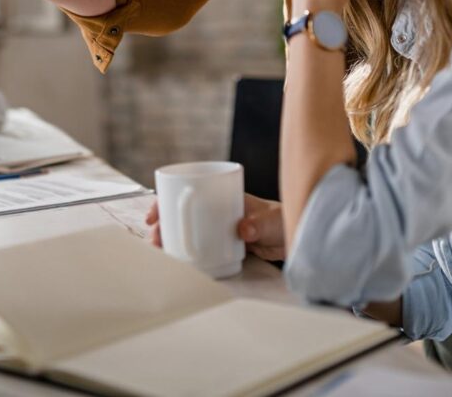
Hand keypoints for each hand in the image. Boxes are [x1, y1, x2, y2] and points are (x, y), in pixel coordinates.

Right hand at [145, 194, 286, 261]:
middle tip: (155, 239)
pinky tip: (181, 260)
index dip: (167, 201)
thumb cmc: (283, 220)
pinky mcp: (224, 243)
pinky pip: (201, 246)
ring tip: (163, 251)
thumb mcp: (272, 221)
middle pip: (183, 213)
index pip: (188, 192)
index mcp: (223, 195)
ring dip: (173, 239)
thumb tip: (243, 229)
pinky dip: (188, 251)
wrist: (296, 235)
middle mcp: (217, 209)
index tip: (155, 215)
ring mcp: (219, 227)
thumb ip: (259, 225)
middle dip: (164, 224)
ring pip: (189, 230)